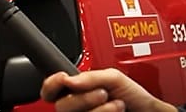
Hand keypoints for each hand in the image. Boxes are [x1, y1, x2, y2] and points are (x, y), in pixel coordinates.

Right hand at [40, 68, 177, 111]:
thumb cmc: (135, 96)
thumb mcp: (113, 77)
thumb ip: (90, 76)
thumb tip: (68, 80)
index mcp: (76, 89)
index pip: (51, 90)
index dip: (51, 84)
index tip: (64, 78)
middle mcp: (78, 106)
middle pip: (61, 106)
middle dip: (83, 97)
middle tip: (102, 93)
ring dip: (98, 110)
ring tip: (116, 104)